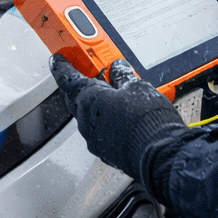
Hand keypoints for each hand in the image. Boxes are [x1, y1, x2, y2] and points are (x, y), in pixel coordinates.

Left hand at [50, 55, 186, 183]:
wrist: (160, 156)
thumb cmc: (147, 122)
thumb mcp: (138, 87)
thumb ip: (123, 77)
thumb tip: (118, 69)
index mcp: (89, 99)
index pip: (67, 78)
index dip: (62, 67)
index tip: (57, 60)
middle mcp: (86, 121)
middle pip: (76, 99)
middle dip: (82, 87)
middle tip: (91, 76)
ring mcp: (95, 139)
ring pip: (90, 117)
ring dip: (97, 107)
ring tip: (115, 98)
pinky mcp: (107, 153)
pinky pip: (101, 133)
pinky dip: (107, 123)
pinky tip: (122, 119)